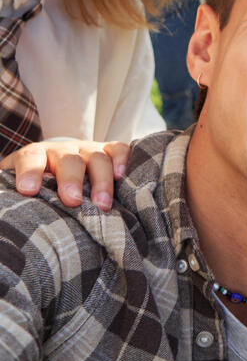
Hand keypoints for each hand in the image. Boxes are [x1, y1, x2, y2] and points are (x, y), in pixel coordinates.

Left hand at [2, 140, 128, 210]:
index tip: (29, 190)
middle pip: (69, 159)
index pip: (31, 157)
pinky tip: (120, 175)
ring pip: (97, 157)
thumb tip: (4, 211)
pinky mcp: (108, 151)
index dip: (30, 171)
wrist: (56, 166)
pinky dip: (122, 159)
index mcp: (35, 155)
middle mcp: (63, 149)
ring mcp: (88, 149)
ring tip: (101, 205)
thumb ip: (10, 194)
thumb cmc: (36, 185)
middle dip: (71, 180)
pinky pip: (119, 149)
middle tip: (72, 201)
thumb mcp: (17, 187)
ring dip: (100, 180)